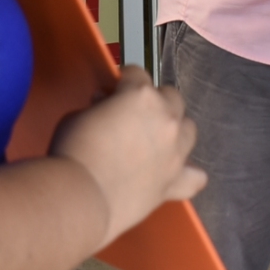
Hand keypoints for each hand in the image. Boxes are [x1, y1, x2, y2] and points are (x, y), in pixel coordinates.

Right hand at [51, 66, 205, 248]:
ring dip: (174, 129)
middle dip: (155, 101)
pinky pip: (195, 176)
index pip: (137, 73)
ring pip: (189, 129)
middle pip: (171, 97)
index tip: (115, 89)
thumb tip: (104, 107)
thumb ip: (98, 107)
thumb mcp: (76, 116)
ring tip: (155, 139)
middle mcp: (165, 119)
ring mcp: (175, 151)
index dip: (124, 81)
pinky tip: (175, 172)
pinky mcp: (174, 182)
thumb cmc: (74, 152)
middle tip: (134, 114)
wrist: (82, 196)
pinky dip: (187, 172)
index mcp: (141, 95)